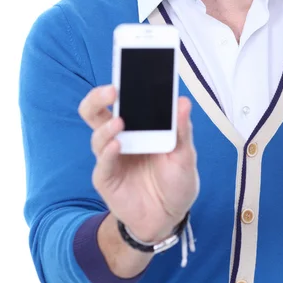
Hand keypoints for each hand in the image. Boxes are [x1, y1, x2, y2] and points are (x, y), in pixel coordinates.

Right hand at [78, 85, 199, 241]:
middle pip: (96, 110)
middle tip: (113, 89)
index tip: (128, 64)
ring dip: (107, 126)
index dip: (122, 80)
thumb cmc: (176, 179)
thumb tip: (182, 101)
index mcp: (139, 123)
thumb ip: (182, 130)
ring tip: (120, 122)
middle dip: (99, 96)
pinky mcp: (107, 178)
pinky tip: (117, 145)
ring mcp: (111, 156)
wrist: (169, 217)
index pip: (123, 97)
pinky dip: (108, 152)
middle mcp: (120, 135)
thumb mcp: (186, 154)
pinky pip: (103, 163)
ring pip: (97, 133)